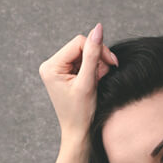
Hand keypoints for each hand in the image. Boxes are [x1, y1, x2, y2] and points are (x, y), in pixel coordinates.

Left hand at [38, 24, 118, 140]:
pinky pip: (82, 62)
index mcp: (51, 66)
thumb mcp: (88, 82)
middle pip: (81, 47)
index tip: (112, 63)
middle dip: (96, 59)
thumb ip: (93, 54)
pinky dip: (93, 70)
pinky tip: (94, 82)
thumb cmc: (81, 113)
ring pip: (84, 54)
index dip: (98, 49)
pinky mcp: (64, 73)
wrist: (78, 133)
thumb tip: (98, 28)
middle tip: (104, 75)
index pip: (79, 42)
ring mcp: (57, 69)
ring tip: (98, 81)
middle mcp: (51, 65)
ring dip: (96, 65)